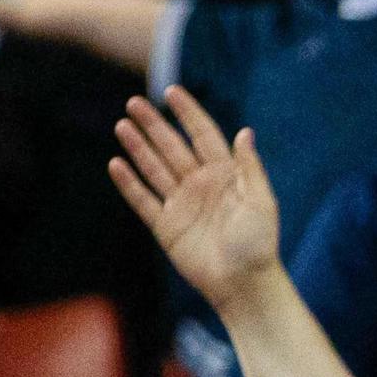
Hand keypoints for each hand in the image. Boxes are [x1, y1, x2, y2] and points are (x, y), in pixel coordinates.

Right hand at [109, 87, 284, 303]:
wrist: (244, 283)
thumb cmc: (258, 244)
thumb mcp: (260, 202)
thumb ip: (249, 168)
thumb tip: (244, 132)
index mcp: (225, 175)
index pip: (203, 135)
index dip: (188, 113)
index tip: (172, 92)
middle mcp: (200, 185)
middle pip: (173, 147)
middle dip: (154, 125)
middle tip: (134, 102)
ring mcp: (181, 204)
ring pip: (155, 168)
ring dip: (138, 147)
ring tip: (122, 125)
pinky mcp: (166, 226)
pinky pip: (143, 200)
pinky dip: (130, 183)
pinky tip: (116, 164)